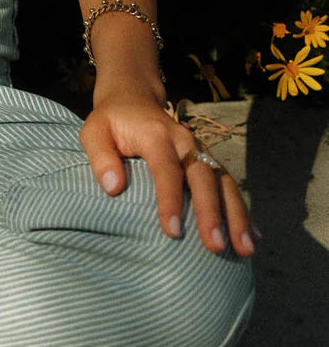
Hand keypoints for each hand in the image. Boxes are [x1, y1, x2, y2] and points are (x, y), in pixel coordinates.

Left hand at [80, 85, 255, 258]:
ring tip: (246, 249)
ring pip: (224, 182)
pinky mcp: (208, 159)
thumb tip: (113, 188)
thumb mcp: (93, 131)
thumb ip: (100, 157)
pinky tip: (253, 237)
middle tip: (215, 247)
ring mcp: (200, 150)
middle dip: (212, 212)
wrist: (134, 97)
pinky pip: (229, 185)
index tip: (173, 232)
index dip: (170, 200)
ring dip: (236, 215)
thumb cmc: (111, 122)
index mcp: (156, 134)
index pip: (166, 168)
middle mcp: (185, 141)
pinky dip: (242, 210)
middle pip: (203, 176)